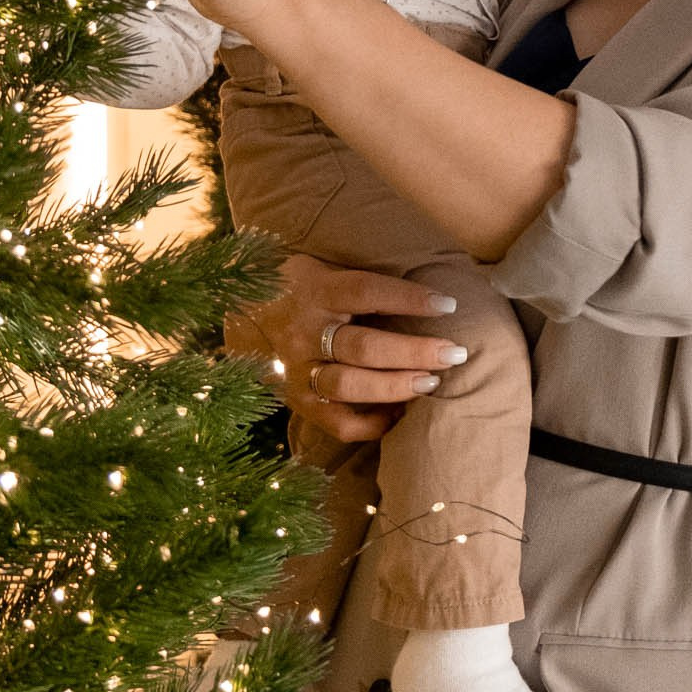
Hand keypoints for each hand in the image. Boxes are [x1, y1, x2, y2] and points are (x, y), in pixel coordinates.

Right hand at [225, 253, 470, 460]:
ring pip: (349, 386)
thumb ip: (359, 281)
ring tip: (432, 384)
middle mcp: (303, 332)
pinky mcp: (296, 401)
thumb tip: (426, 286)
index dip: (408, 298)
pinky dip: (372, 424)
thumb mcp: (320, 267)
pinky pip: (336, 423)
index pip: (366, 291)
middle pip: (363, 346)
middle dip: (414, 352)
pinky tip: (399, 414)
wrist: (236, 311)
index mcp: (313, 291)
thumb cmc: (296, 286)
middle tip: (455, 353)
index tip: (449, 305)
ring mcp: (297, 370)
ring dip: (395, 387)